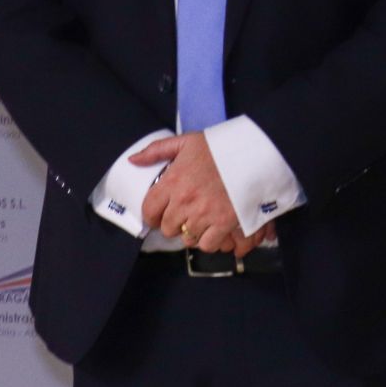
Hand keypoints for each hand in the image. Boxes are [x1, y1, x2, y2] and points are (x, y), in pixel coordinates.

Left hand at [132, 133, 243, 252]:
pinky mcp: (223, 224)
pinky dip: (209, 240)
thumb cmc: (219, 147)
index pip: (149, 210)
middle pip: (167, 228)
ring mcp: (204, 214)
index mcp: (173, 181)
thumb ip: (157, 151)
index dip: (152, 215)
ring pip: (187, 238)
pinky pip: (208, 245)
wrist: (252, 154)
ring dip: (192, 232)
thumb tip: (133, 160)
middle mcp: (185, 201)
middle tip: (184, 214)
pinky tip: (213, 229)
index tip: (159, 214)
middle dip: (173, 223)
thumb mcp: (186, 142)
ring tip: (200, 221)